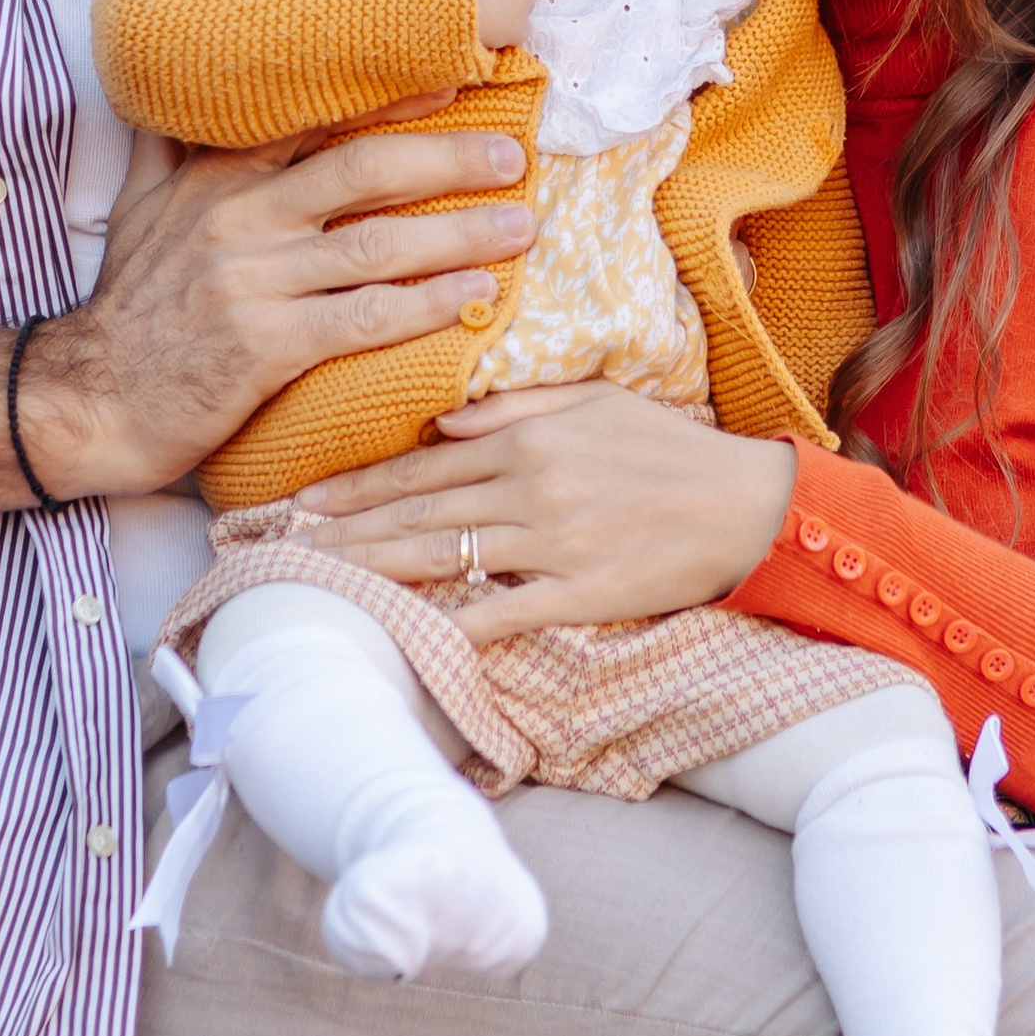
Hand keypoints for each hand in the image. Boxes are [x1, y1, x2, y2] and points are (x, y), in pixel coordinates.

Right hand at [18, 121, 534, 502]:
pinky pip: (366, 318)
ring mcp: (254, 280)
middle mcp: (239, 216)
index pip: (319, 120)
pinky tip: (476, 299)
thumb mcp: (137, 206)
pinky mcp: (266, 346)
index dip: (393, 99)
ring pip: (378, 245)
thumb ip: (172, 145)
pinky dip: (428, 306)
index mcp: (219, 176)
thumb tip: (186, 87)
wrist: (91, 399)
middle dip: (449, 159)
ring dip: (460, 235)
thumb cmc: (131, 304)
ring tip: (521, 228)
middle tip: (513, 155)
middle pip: (365, 171)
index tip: (459, 82)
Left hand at [292, 382, 797, 642]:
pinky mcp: (582, 592)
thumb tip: (443, 417)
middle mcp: (532, 485)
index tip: (305, 500)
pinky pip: (503, 612)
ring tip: (323, 579)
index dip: (359, 484)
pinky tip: (406, 633)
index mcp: (530, 436)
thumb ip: (517, 405)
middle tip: (285, 543)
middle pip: (418, 510)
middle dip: (346, 529)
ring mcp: (555, 542)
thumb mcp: (596, 402)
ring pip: (444, 556)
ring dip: (376, 569)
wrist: (749, 506)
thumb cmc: (671, 450)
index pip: (424, 463)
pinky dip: (454, 624)